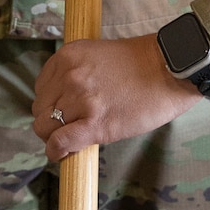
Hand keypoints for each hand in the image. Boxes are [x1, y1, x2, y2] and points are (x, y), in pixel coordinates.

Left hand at [31, 35, 207, 159]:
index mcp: (68, 56)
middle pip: (40, 108)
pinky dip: (56, 152)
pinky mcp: (94, 124)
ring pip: (45, 127)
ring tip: (67, 140)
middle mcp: (69, 75)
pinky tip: (62, 154)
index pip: (41, 87)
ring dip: (53, 137)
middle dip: (50, 120)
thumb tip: (63, 100)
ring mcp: (80, 99)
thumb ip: (77, 72)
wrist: (169, 71)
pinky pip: (59, 143)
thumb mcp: (98, 55)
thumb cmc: (142, 64)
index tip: (61, 110)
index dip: (50, 102)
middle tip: (67, 126)